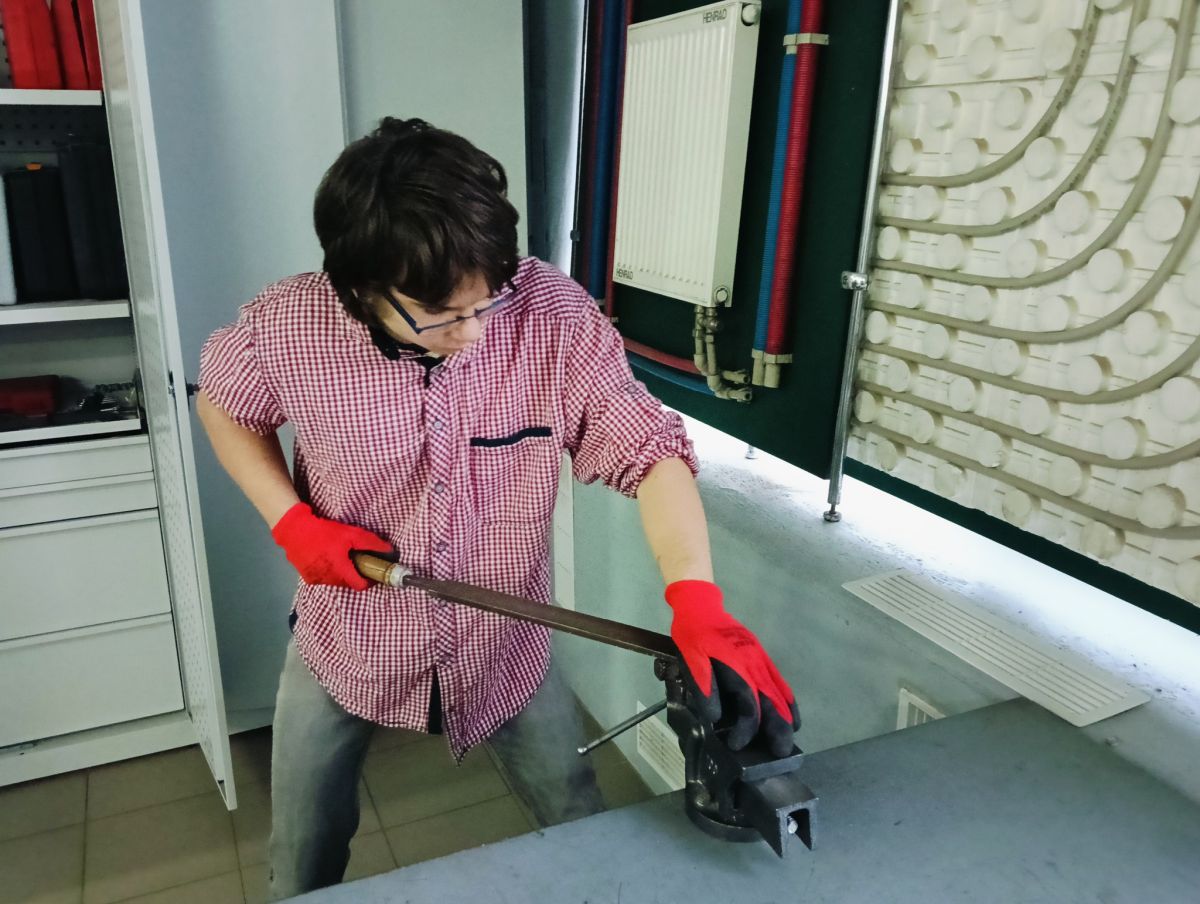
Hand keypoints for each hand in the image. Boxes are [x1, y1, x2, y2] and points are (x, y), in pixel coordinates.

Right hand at [270, 502, 392, 589]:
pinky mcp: (306, 577)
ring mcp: (315, 579)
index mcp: (340, 571)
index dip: (369, 581)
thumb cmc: (324, 532)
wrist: (295, 529)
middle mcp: (327, 579)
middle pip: (347, 583)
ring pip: (334, 581)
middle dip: (354, 573)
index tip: (373, 572)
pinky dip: (327, 571)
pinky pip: (323, 577)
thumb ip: (372, 543)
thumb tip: (390, 550)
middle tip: (356, 560)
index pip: (360, 586)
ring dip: (340, 572)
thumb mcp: (352, 534)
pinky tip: (326, 558)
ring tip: (340, 556)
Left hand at [665, 580, 800, 757]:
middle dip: (779, 727)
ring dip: (787, 715)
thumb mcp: (692, 658)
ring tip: (791, 736)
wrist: (701, 605)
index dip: (746, 727)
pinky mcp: (761, 655)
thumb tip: (716, 717)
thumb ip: (705, 685)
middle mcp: (755, 663)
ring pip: (779, 690)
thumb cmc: (694, 633)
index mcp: (738, 666)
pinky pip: (779, 679)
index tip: (737, 744)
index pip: (750, 704)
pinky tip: (789, 709)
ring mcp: (761, 658)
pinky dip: (787, 697)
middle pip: (773, 700)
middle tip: (781, 751)